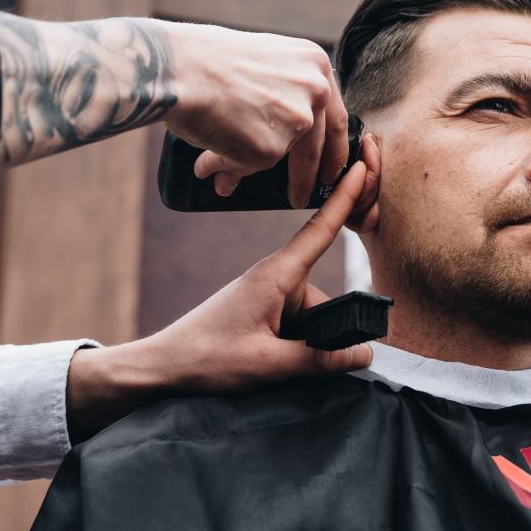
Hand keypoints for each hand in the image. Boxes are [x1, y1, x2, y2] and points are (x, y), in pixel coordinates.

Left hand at [65, 161, 379, 440]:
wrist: (164, 365)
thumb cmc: (208, 358)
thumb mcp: (269, 363)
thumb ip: (321, 358)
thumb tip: (366, 353)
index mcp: (277, 276)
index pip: (320, 230)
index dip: (345, 198)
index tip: (361, 166)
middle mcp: (275, 277)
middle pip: (325, 298)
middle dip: (326, 332)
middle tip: (295, 361)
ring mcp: (268, 293)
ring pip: (311, 315)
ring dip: (305, 342)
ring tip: (272, 364)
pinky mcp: (262, 307)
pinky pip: (295, 321)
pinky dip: (294, 343)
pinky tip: (272, 361)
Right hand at [165, 22, 349, 206]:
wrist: (177, 67)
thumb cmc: (206, 58)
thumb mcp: (258, 61)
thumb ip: (277, 93)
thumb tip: (272, 136)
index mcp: (315, 63)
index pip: (333, 111)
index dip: (333, 141)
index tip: (333, 160)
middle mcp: (314, 90)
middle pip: (324, 141)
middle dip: (318, 171)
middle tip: (313, 188)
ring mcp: (297, 120)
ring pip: (288, 157)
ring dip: (281, 178)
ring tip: (275, 193)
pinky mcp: (271, 148)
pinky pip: (254, 166)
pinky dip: (232, 168)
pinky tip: (212, 166)